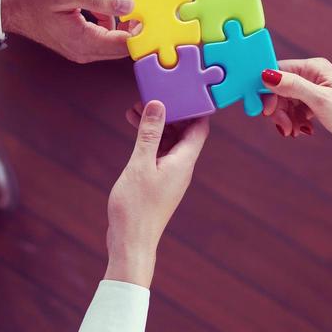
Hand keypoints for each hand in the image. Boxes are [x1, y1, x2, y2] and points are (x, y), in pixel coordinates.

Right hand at [1, 0, 132, 62]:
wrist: (10, 6)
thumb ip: (100, 0)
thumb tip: (130, 3)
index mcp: (82, 42)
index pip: (125, 45)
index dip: (141, 29)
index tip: (149, 8)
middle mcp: (84, 52)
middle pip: (123, 47)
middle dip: (136, 24)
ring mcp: (81, 50)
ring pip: (115, 41)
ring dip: (124, 21)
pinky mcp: (78, 43)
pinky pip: (104, 36)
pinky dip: (111, 21)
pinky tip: (106, 4)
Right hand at [106, 101, 209, 286]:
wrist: (131, 242)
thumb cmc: (136, 207)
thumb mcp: (140, 164)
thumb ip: (149, 133)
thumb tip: (158, 105)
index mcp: (184, 161)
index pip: (200, 126)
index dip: (194, 106)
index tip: (180, 89)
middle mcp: (182, 167)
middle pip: (184, 131)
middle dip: (169, 112)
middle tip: (149, 97)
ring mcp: (170, 175)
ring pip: (169, 141)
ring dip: (155, 125)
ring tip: (134, 111)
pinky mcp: (158, 181)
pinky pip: (158, 152)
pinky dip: (149, 139)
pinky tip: (134, 130)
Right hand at [260, 58, 331, 154]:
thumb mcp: (320, 100)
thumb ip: (293, 86)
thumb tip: (266, 75)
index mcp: (313, 68)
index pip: (278, 71)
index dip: (267, 90)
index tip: (266, 111)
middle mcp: (313, 75)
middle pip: (280, 89)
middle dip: (279, 110)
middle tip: (285, 128)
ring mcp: (315, 89)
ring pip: (287, 101)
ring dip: (287, 118)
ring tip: (295, 132)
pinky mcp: (317, 103)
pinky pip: (296, 109)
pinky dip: (295, 121)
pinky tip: (303, 130)